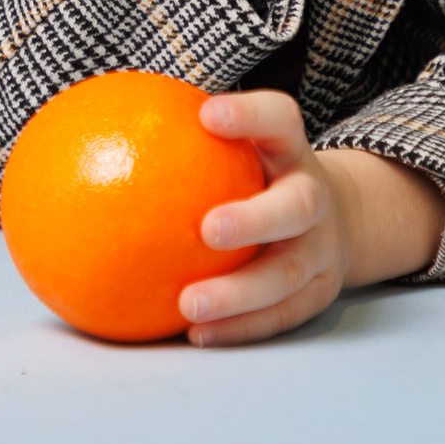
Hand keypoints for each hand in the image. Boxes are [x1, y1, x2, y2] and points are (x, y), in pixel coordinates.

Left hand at [178, 91, 444, 346]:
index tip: (207, 114)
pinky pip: (281, 315)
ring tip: (187, 305)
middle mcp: (314, 200)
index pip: (279, 120)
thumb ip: (199, 138)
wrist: (340, 216)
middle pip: (295, 207)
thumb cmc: (268, 174)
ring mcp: (322, 251)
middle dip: (255, 218)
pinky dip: (241, 327)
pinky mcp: (318, 293)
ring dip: (238, 294)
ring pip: (287, 275)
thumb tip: (104, 108)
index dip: (250, 114)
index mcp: (293, 152)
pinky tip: (198, 335)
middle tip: (208, 228)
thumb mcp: (252, 148)